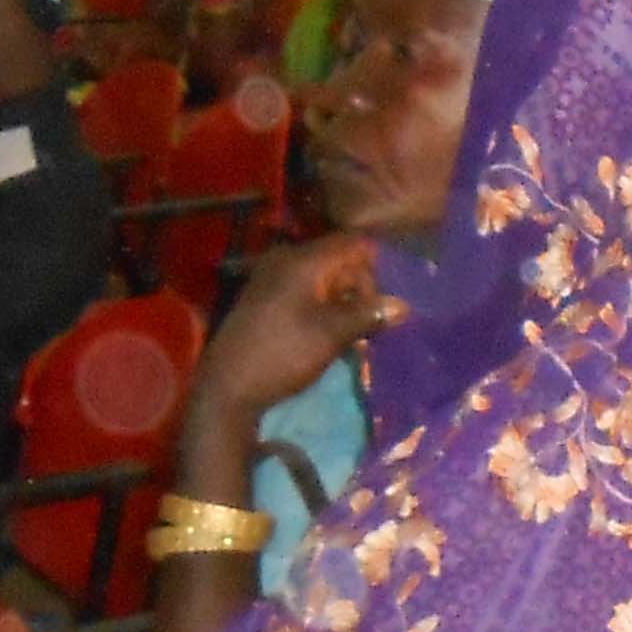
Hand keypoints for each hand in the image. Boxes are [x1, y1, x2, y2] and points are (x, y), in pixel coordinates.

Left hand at [194, 237, 399, 427]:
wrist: (227, 387)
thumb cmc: (282, 354)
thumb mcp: (331, 335)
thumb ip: (368, 314)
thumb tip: (404, 305)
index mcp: (302, 260)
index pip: (353, 244)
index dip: (376, 268)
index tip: (386, 301)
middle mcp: (286, 260)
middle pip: (339, 260)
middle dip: (361, 288)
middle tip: (372, 324)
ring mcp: (272, 279)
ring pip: (323, 279)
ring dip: (343, 302)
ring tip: (355, 334)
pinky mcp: (266, 300)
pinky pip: (305, 292)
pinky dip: (323, 308)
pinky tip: (330, 335)